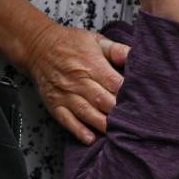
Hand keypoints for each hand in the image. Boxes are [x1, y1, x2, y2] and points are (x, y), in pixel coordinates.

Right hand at [26, 22, 129, 144]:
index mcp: (91, 64)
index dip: (128, 93)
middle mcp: (78, 80)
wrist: (38, 47)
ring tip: (117, 133)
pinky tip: (90, 138)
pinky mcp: (55, 104)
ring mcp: (65, 94)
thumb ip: (116, 50)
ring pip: (87, 113)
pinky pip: (67, 120)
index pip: (115, 83)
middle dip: (118, 112)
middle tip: (133, 121)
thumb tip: (135, 55)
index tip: (140, 101)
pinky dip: (79, 131)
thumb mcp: (95, 40)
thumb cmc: (69, 43)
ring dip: (103, 124)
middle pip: (103, 100)